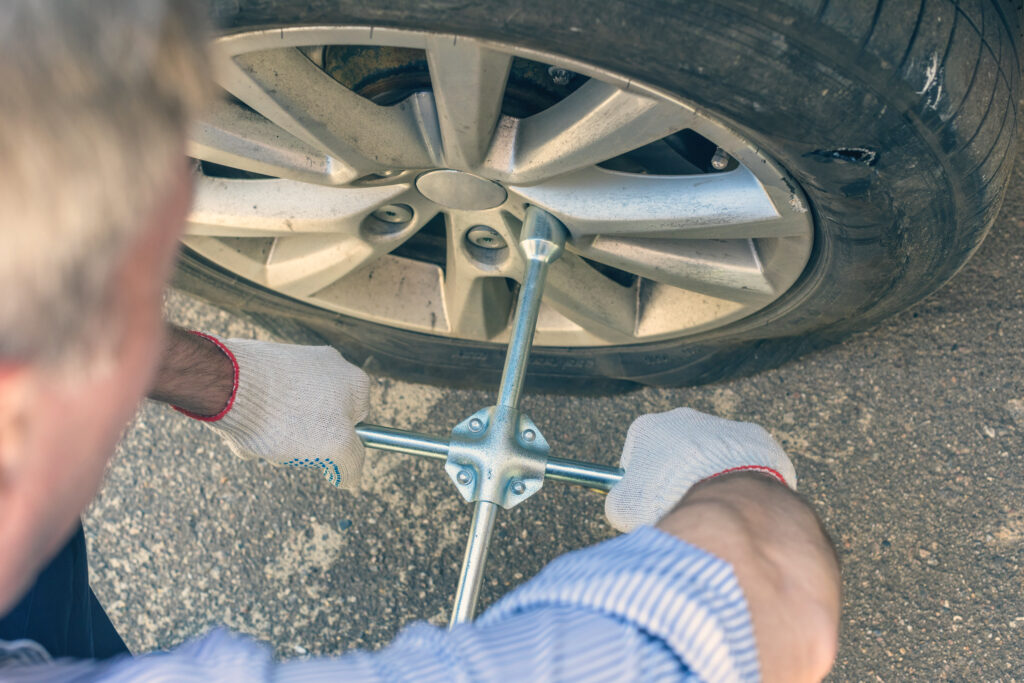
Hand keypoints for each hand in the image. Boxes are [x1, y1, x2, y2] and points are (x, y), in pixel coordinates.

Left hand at [170, 334, 369, 487]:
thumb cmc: (284, 414)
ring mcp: (293, 364)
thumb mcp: (334, 448)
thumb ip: (351, 463)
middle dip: (299, 443)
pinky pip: (265, 406)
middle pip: (320, 423)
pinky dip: (255, 422)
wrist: (228, 383)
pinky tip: (243, 427)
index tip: (321, 453)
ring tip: (258, 436)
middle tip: (284, 447)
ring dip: (273, 437)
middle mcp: (327, 366)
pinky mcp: (263, 367)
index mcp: (354, 382)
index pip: (357, 424)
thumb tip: (349, 476)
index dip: (338, 444)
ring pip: (289, 418)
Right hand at [605, 408, 795, 531]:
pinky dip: (742, 477)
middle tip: (683, 506)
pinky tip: (739, 499)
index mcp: (647, 428)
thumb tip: (624, 505)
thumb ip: (619, 501)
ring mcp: (721, 424)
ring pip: (712, 454)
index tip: (651, 504)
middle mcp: (683, 417)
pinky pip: (745, 459)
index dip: (643, 484)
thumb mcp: (623, 508)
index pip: (638, 456)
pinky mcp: (754, 436)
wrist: (722, 495)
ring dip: (712, 475)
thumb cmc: (667, 499)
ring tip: (714, 505)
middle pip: (676, 451)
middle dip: (679, 476)